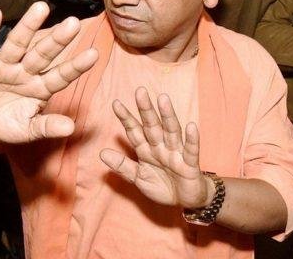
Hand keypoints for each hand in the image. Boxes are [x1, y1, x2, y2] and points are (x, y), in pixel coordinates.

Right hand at [0, 2, 98, 142]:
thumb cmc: (4, 122)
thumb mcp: (25, 130)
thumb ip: (45, 127)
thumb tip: (70, 128)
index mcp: (39, 87)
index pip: (60, 76)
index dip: (75, 66)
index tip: (93, 55)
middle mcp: (24, 71)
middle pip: (42, 54)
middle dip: (57, 40)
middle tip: (74, 23)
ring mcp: (1, 65)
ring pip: (17, 43)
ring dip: (28, 26)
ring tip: (42, 7)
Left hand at [100, 87, 212, 208]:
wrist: (186, 201)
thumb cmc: (163, 186)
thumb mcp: (138, 178)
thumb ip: (122, 166)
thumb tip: (101, 153)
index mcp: (147, 150)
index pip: (135, 131)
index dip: (126, 118)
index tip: (115, 104)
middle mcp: (161, 147)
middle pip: (152, 126)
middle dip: (146, 110)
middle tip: (140, 91)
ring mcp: (176, 154)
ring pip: (171, 132)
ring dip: (168, 116)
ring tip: (163, 100)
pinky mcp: (190, 164)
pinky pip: (191, 150)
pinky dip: (191, 139)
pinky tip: (191, 126)